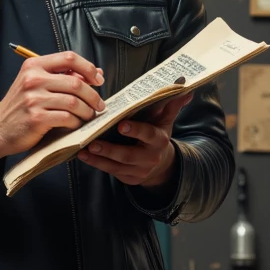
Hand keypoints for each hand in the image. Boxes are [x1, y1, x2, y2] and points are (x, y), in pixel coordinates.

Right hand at [0, 51, 104, 166]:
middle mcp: (33, 79)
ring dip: (86, 111)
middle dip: (93, 95)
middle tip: (99, 104)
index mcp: (34, 65)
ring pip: (73, 102)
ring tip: (88, 115)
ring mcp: (33, 99)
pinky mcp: (36, 118)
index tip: (98, 80)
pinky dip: (75, 122)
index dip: (88, 68)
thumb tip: (96, 73)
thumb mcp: (37, 84)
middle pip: (75, 82)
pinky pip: (66, 118)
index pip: (69, 57)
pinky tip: (75, 124)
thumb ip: (63, 76)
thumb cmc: (21, 106)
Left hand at [77, 91, 193, 186]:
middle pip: (128, 155)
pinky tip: (84, 157)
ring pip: (116, 166)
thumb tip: (185, 90)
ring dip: (99, 159)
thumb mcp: (165, 121)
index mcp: (158, 140)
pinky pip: (111, 172)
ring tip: (84, 150)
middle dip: (110, 150)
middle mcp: (149, 157)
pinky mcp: (129, 179)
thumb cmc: (158, 136)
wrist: (161, 164)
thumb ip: (171, 105)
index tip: (121, 125)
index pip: (148, 135)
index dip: (136, 131)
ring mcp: (139, 171)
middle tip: (93, 143)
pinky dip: (97, 164)